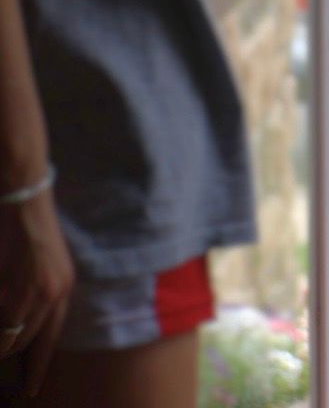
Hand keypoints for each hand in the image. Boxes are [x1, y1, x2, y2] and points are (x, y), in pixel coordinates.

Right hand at [0, 189, 73, 393]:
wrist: (24, 199)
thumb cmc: (29, 229)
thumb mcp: (44, 265)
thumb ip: (37, 295)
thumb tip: (20, 329)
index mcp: (63, 288)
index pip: (50, 340)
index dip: (36, 368)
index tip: (30, 391)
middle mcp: (52, 294)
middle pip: (24, 344)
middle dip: (7, 352)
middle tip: (2, 348)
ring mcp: (30, 291)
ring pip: (8, 339)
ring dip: (1, 340)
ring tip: (3, 318)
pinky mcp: (11, 287)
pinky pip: (2, 323)